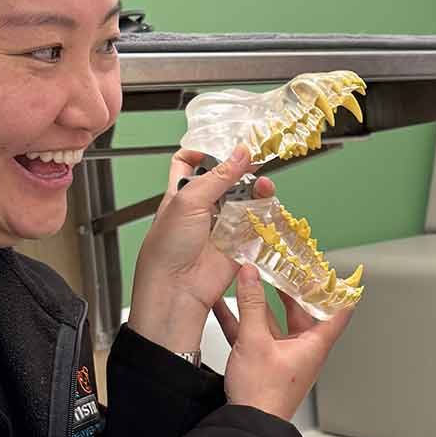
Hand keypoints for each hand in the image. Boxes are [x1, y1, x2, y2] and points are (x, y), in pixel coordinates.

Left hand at [127, 146, 274, 354]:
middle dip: (241, 170)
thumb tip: (240, 153)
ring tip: (263, 186)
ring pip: (245, 200)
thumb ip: (219, 175)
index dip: (203, 153)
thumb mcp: (188, 200)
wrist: (178, 289)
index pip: (189, 163)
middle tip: (255, 162)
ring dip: (256, 190)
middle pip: (226, 180)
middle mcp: (202, 208)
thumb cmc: (167, 248)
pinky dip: (266, 214)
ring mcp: (222, 226)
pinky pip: (257, 225)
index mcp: (181, 193)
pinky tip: (268, 205)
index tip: (221, 148)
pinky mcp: (239, 244)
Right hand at [216, 265, 353, 419]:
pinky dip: (241, 320)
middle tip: (282, 265)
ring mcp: (282, 355)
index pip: (338, 311)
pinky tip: (224, 305)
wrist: (248, 426)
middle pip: (301, 311)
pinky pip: (254, 334)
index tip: (335, 270)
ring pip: (273, 321)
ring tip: (250, 277)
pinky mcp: (263, 362)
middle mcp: (302, 349)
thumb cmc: (264, 396)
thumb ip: (251, 304)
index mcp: (314, 344)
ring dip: (260, 303)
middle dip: (289, 288)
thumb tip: (251, 274)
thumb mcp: (255, 341)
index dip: (338, 290)